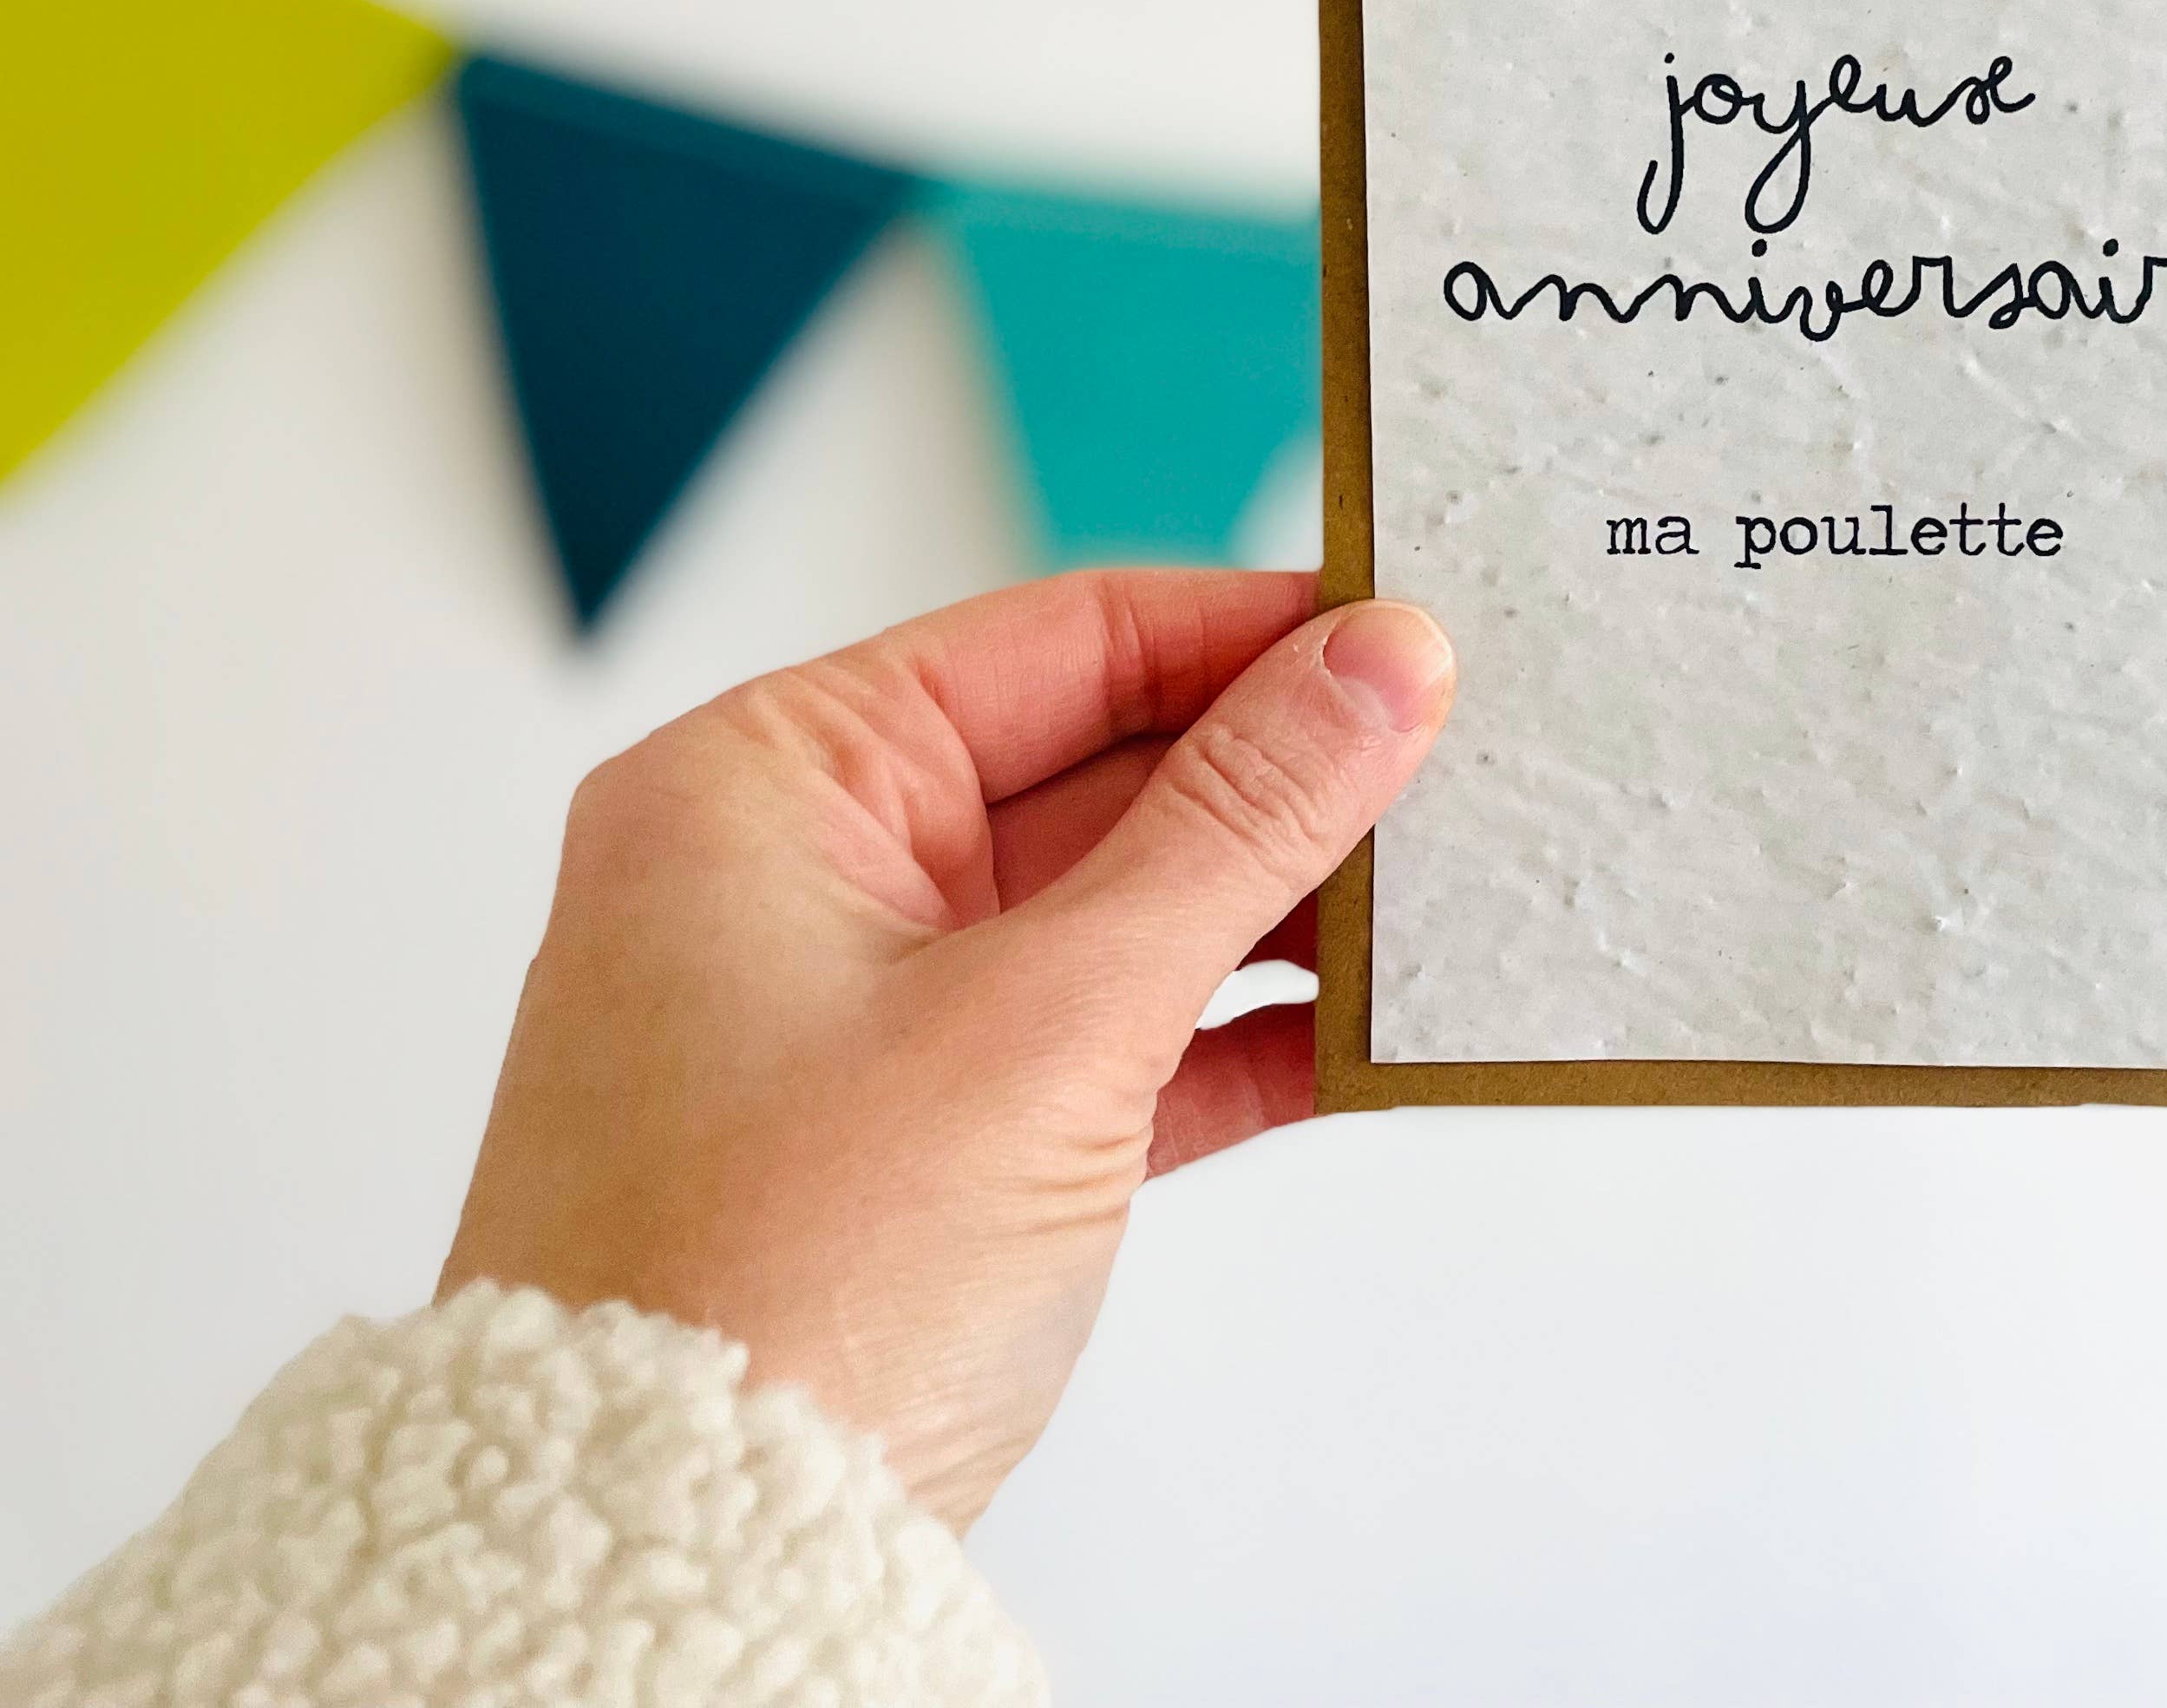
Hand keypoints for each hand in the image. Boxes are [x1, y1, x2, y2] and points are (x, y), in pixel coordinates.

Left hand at [438, 570, 1454, 1527]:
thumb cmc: (773, 1284)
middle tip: (1457, 761)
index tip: (1401, 630)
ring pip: (1116, 911)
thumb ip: (1235, 827)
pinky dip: (1231, 1038)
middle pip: (1095, 768)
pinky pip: (1110, 1042)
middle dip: (1278, 776)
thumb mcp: (1048, 1017)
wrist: (676, 1568)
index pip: (1052, 642)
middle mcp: (798, 880)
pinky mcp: (926, 1145)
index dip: (1243, 631)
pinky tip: (1361, 1030)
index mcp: (762, 786)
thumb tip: (1375, 665)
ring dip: (1275, 914)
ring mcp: (860, 1018)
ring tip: (1441, 891)